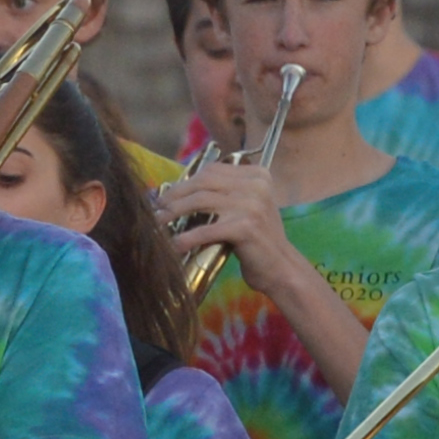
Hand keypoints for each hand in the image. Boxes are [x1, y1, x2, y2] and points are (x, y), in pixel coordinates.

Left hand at [157, 157, 294, 290]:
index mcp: (257, 175)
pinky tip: (173, 245)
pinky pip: (205, 230)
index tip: (167, 194)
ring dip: (173, 213)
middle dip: (175, 195)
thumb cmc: (258, 241)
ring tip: (158, 223)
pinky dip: (186, 238)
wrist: (281, 268)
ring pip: (200, 201)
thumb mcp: (245, 208)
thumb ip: (223, 194)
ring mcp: (251, 204)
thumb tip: (179, 191)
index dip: (186, 181)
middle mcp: (256, 185)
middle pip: (203, 182)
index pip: (212, 170)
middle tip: (156, 208)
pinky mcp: (245, 227)